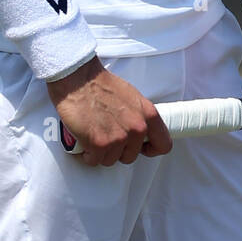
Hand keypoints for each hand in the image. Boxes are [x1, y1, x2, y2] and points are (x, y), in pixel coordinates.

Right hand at [48, 57, 171, 166]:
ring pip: (111, 160)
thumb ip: (140, 116)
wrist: (78, 80)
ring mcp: (119, 138)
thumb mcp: (132, 97)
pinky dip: (87, 154)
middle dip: (118, 150)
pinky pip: (94, 160)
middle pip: (131, 156)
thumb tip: (141, 130)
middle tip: (107, 134)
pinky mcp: (99, 145)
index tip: (143, 149)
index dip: (152, 150)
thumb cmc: (101, 84)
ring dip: (101, 152)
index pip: (164, 144)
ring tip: (94, 133)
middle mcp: (137, 128)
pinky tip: (84, 139)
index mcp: (148, 114)